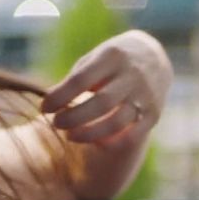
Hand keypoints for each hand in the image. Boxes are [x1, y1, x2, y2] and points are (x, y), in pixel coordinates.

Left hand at [40, 30, 171, 146]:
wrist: (153, 57)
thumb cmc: (111, 61)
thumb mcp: (93, 60)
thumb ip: (73, 80)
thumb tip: (48, 101)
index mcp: (112, 56)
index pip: (81, 80)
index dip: (60, 96)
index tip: (44, 107)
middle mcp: (132, 75)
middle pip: (100, 103)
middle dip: (74, 117)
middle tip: (56, 123)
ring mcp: (146, 96)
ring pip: (116, 123)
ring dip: (89, 134)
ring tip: (70, 135)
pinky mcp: (154, 114)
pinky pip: (131, 136)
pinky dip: (110, 143)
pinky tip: (94, 142)